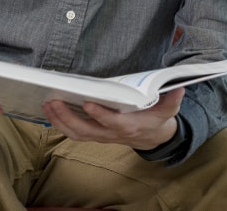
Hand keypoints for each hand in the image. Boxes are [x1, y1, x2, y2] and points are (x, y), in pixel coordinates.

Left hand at [43, 87, 182, 149]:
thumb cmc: (156, 120)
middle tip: (54, 101)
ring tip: (47, 104)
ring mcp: (100, 136)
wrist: (152, 137)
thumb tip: (179, 89)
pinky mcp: (93, 134)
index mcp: (129, 126)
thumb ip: (171, 101)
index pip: (112, 123)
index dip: (100, 115)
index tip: (87, 103)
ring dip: (59, 120)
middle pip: (86, 131)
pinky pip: (73, 133)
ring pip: (76, 134)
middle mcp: (112, 134)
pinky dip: (59, 123)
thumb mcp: (167, 110)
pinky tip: (49, 110)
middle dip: (68, 117)